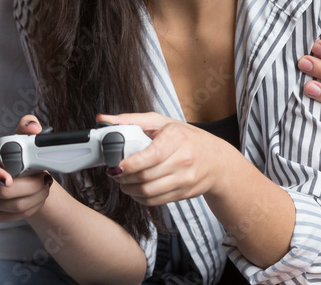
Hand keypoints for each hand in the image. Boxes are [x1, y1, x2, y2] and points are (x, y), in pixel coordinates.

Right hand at [0, 115, 53, 221]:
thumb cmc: (18, 155)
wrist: (20, 177)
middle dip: (30, 186)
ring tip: (45, 186)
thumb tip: (33, 127)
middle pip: (3, 192)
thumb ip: (27, 126)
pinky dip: (32, 208)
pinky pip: (15, 216)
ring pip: (13, 206)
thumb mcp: (22, 138)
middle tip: (44, 178)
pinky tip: (38, 197)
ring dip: (36, 197)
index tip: (9, 179)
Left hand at [98, 112, 233, 205]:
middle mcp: (183, 160)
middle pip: (146, 176)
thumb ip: (131, 120)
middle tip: (114, 173)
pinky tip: (135, 190)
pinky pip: (156, 201)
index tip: (115, 166)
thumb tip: (103, 119)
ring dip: (129, 190)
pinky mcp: (184, 193)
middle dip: (124, 178)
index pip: (150, 156)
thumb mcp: (162, 122)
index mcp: (177, 138)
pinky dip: (140, 198)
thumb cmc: (186, 138)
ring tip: (122, 181)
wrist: (217, 161)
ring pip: (149, 192)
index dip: (129, 164)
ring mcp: (185, 179)